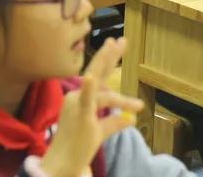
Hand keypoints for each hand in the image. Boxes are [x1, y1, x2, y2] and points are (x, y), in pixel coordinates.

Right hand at [41, 37, 143, 176]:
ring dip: (122, 101)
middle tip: (122, 40)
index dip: (109, 58)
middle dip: (110, 55)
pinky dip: (89, 88)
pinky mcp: (80, 114)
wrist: (63, 162)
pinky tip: (92, 77)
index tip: (116, 41)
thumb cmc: (78, 145)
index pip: (99, 74)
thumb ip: (115, 122)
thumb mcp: (100, 131)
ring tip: (138, 105)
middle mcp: (79, 96)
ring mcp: (78, 104)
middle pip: (98, 71)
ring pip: (105, 94)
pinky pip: (87, 100)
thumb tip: (131, 120)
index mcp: (83, 98)